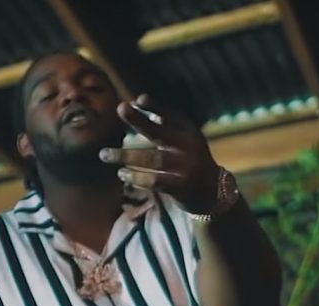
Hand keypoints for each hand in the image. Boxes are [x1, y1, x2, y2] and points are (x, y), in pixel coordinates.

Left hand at [99, 94, 218, 213]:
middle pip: (160, 132)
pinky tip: (122, 173)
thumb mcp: (184, 141)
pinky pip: (154, 181)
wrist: (213, 193)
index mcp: (189, 133)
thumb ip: (165, 126)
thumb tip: (137, 104)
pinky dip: (136, 177)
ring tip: (105, 154)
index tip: (138, 100)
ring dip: (126, 155)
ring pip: (152, 159)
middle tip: (120, 108)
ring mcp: (186, 168)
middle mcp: (189, 148)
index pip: (172, 116)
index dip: (156, 107)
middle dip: (139, 120)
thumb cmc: (190, 162)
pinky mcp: (181, 187)